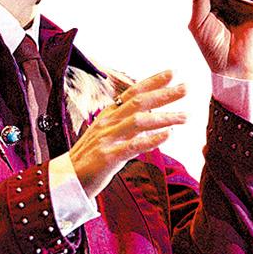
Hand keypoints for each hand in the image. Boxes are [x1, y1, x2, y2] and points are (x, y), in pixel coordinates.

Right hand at [68, 70, 187, 198]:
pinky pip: (132, 146)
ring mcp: (107, 139)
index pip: (132, 93)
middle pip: (138, 102)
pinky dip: (151, 139)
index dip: (152, 82)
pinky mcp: (108, 157)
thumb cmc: (90, 159)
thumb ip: (127, 125)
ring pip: (138, 121)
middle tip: (185, 88)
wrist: (67, 180)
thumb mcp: (107, 135)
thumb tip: (152, 118)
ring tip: (184, 116)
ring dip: (164, 117)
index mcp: (108, 116)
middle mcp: (107, 123)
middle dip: (163, 94)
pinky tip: (168, 135)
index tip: (171, 73)